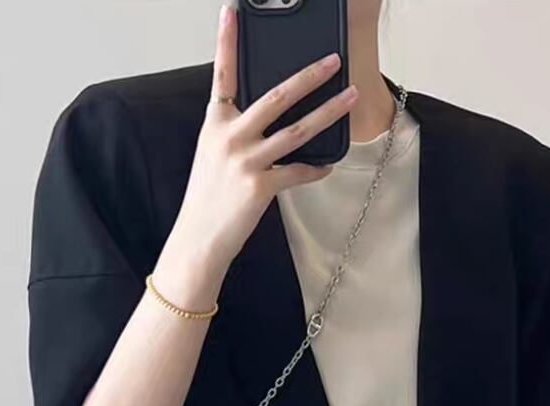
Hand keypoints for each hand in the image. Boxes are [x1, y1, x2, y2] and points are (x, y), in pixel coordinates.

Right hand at [155, 5, 357, 302]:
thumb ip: (235, 130)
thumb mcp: (213, 155)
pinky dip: (315, 169)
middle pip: (277, 96)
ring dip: (328, 112)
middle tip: (333, 60)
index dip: (227, 41)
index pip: (223, 74)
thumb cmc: (208, 198)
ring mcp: (245, 160)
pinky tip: (327, 165)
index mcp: (215, 123)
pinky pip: (298, 171)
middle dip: (310, 76)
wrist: (199, 239)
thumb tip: (272, 116)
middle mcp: (229, 136)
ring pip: (297, 130)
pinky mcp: (260, 186)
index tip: (233, 11)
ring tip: (350, 97)